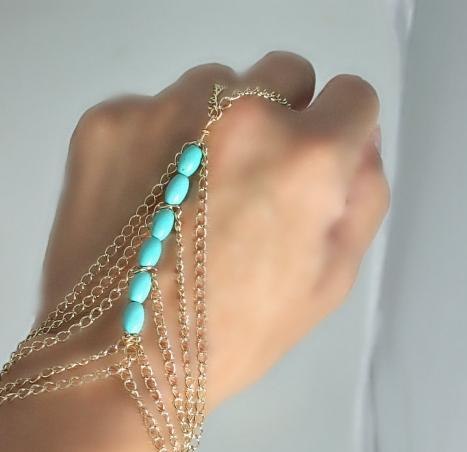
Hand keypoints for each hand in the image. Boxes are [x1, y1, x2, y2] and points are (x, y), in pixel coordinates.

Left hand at [38, 52, 387, 408]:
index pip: (350, 95)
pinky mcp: (103, 122)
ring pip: (211, 88)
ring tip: (184, 202)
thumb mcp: (328, 282)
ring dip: (211, 129)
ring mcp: (161, 110)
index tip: (308, 172)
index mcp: (304, 155)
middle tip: (243, 188)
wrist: (114, 361)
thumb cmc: (231, 336)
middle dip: (278, 121)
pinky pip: (149, 110)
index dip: (336, 136)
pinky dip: (153, 144)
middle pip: (282, 76)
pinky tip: (140, 203)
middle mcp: (235, 113)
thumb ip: (363, 196)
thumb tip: (359, 140)